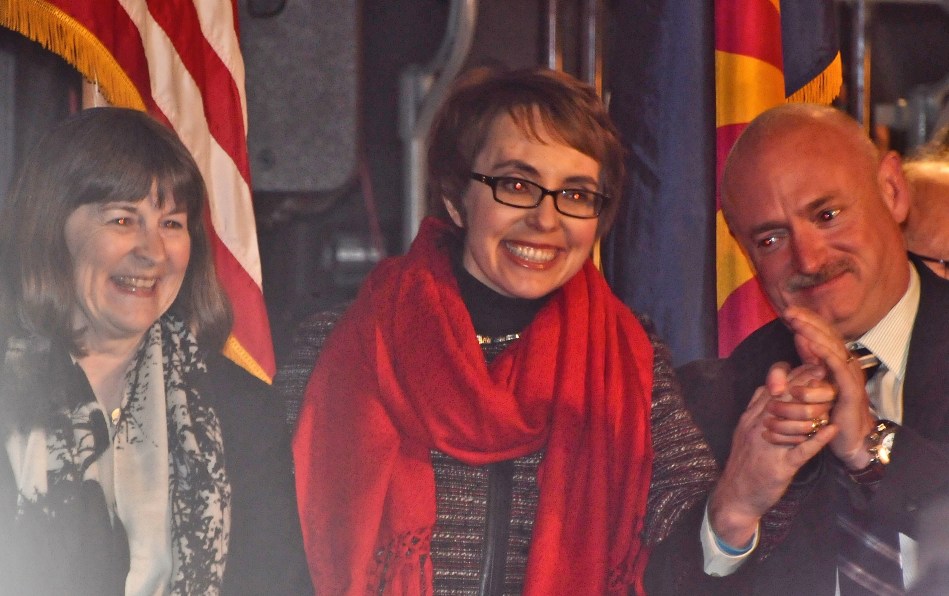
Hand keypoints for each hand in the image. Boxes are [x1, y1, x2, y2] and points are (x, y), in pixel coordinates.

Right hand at [708, 367, 835, 547]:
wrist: (735, 496)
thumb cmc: (745, 464)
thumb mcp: (745, 431)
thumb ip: (755, 409)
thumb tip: (768, 387)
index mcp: (751, 418)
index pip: (771, 389)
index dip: (792, 376)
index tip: (810, 363)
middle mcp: (758, 428)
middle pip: (783, 400)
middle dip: (805, 383)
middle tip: (825, 369)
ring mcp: (768, 446)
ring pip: (793, 421)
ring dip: (815, 409)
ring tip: (834, 398)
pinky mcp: (779, 466)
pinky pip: (800, 450)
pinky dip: (817, 439)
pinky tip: (831, 430)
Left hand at [783, 306, 875, 468]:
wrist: (849, 440)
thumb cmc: (829, 413)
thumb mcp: (812, 386)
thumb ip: (802, 366)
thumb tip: (797, 341)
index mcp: (836, 361)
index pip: (822, 333)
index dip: (807, 320)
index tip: (788, 310)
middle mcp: (845, 364)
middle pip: (827, 335)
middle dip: (808, 321)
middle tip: (789, 311)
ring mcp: (850, 376)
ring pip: (832, 347)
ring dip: (814, 333)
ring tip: (797, 323)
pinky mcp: (851, 390)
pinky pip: (838, 367)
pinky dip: (825, 354)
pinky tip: (811, 344)